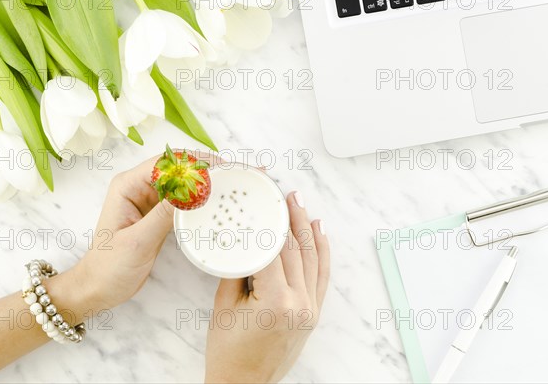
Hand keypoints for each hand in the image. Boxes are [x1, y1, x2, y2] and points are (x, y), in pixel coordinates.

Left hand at [74, 151, 220, 311]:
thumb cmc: (109, 266)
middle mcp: (138, 187)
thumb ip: (163, 215)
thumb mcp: (138, 241)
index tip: (219, 167)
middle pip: (175, 167)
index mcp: (127, 186)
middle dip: (203, 167)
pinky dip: (198, 197)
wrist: (99, 288)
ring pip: (181, 181)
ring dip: (203, 180)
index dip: (193, 162)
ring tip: (230, 181)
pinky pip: (181, 199)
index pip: (164, 164)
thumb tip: (191, 190)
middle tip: (232, 171)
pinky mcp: (158, 213)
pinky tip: (214, 199)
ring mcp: (149, 200)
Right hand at [205, 192, 329, 383]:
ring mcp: (310, 310)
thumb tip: (246, 239)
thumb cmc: (228, 352)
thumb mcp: (224, 305)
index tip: (269, 200)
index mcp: (276, 301)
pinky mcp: (313, 315)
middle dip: (291, 218)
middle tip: (288, 194)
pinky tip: (320, 233)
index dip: (271, 222)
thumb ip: (238, 270)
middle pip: (296, 250)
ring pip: (313, 260)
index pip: (274, 250)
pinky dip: (322, 253)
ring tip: (303, 205)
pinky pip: (322, 277)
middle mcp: (299, 304)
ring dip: (308, 230)